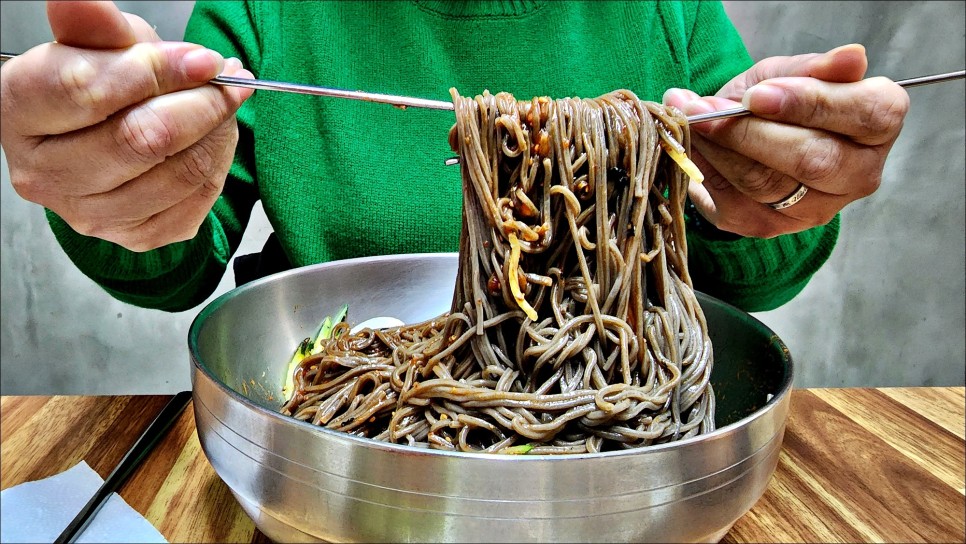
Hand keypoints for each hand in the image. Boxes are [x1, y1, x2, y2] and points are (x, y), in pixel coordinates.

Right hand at [0, 1, 253, 250]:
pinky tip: (213, 138)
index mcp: (20, 110)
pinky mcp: (133, 236)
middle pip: (141, 138)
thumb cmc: (99, 87)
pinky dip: (218, 163)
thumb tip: (82, 1)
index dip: (156, 70)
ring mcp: (88, 213)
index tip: (201, 58)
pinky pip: (197, 201)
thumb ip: (95, 26)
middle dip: (201, 102)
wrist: (106, 139)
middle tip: (226, 79)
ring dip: (217, 132)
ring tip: (223, 103)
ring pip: (179, 172)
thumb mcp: (97, 44)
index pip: (88, 90)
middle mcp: (45, 172)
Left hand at [664, 44, 908, 237]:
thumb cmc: (776, 99)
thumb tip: (852, 58)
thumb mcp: (790, 72)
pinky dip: (706, 168)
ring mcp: (816, 209)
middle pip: (812, 159)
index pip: (864, 115)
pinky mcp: (769, 227)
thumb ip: (815, 68)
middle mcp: (858, 174)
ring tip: (690, 118)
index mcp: (879, 125)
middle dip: (749, 131)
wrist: (743, 134)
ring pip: (767, 183)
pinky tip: (693, 144)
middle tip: (703, 107)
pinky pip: (733, 200)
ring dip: (719, 147)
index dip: (809, 104)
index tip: (757, 95)